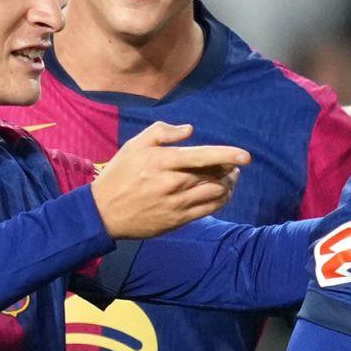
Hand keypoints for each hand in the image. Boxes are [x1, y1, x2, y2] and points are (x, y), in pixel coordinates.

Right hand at [91, 121, 249, 238]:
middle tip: (234, 165)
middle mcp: (172, 183)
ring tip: (230, 178)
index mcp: (163, 161)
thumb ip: (162, 132)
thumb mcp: (134, 145)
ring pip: (215, 194)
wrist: (104, 212)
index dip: (227, 155)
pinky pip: (208, 210)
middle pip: (213, 175)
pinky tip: (222, 194)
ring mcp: (176, 203)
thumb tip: (189, 130)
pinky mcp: (178, 220)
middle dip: (229, 169)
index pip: (202, 156)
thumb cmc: (120, 174)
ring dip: (228, 185)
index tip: (246, 156)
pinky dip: (221, 201)